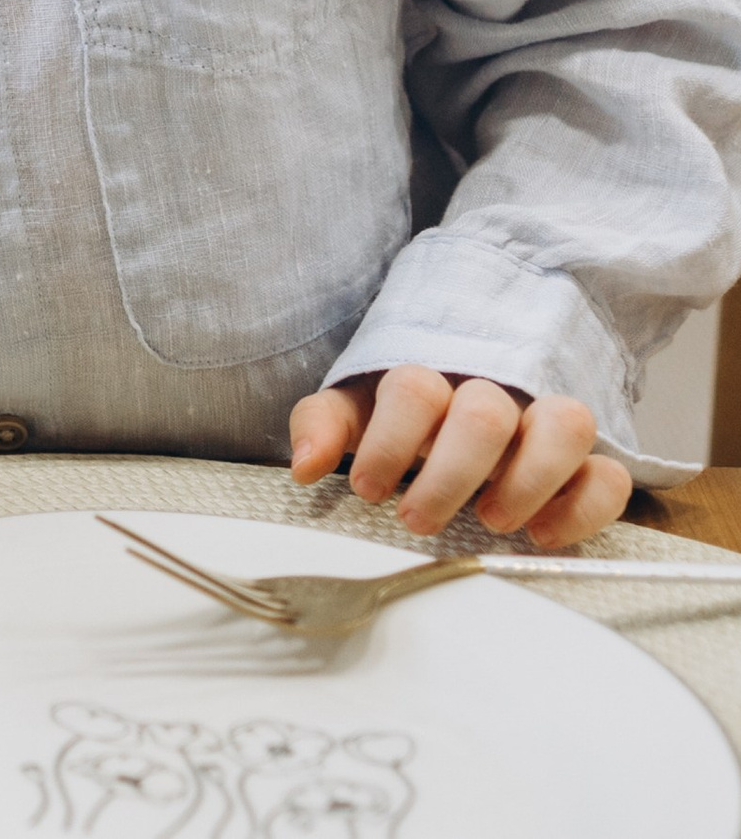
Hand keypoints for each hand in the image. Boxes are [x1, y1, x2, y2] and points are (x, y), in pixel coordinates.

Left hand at [289, 366, 632, 546]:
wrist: (464, 402)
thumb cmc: (402, 419)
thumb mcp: (356, 414)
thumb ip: (324, 426)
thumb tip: (306, 462)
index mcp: (430, 378)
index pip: (413, 389)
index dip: (389, 442)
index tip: (369, 490)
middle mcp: (492, 392)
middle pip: (484, 414)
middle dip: (449, 474)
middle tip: (417, 519)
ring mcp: (543, 423)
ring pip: (564, 425)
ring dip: (528, 479)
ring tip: (491, 521)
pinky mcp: (587, 462)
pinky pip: (608, 475)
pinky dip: (583, 507)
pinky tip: (542, 535)